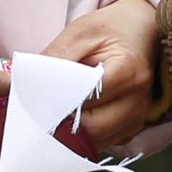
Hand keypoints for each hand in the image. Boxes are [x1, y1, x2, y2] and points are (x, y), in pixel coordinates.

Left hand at [39, 0, 163, 151]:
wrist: (142, 30)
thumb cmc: (110, 29)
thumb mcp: (80, 32)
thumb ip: (56, 58)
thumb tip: (29, 86)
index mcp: (129, 71)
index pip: (85, 100)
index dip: (57, 102)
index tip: (35, 100)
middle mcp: (139, 99)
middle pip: (91, 128)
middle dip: (62, 123)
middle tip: (39, 111)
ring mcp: (139, 117)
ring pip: (96, 141)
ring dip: (71, 132)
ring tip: (56, 112)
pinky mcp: (133, 128)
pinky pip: (103, 142)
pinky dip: (85, 136)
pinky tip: (74, 117)